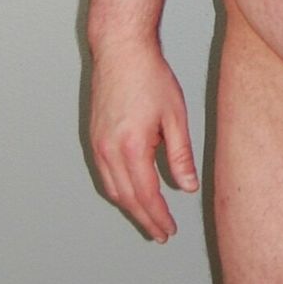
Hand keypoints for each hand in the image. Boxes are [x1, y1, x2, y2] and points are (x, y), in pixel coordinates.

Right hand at [89, 44, 198, 242]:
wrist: (120, 49)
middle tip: (161, 233)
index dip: (158, 217)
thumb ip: (180, 155)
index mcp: (132, 147)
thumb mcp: (174, 116)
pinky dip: (119, 190)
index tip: (169, 230)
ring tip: (149, 218)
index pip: (146, 195)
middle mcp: (109, 150)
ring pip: (113, 189)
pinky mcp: (94, 137)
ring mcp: (97, 144)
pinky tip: (132, 192)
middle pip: (127, 198)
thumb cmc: (150, 76)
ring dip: (131, 207)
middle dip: (145, 219)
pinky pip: (105, 174)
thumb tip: (187, 187)